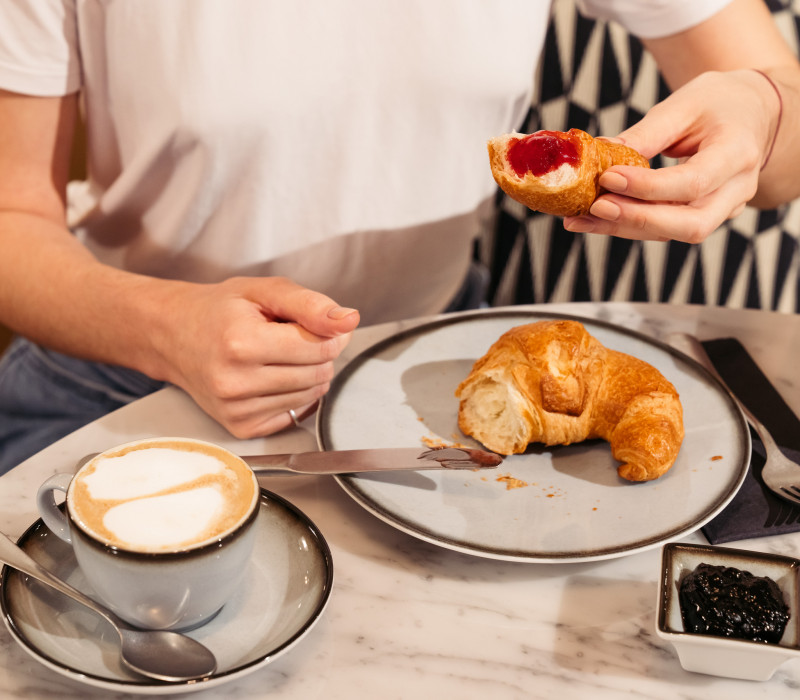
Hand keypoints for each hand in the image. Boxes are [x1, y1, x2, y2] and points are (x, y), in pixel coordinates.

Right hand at [152, 276, 359, 438]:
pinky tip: (270, 376)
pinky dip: (293, 394)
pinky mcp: (241, 427)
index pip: (320, 347)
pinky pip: (294, 413)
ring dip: (307, 373)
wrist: (173, 336)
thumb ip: (310, 304)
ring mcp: (236, 409)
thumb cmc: (219, 310)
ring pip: (311, 395)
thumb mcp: (264, 291)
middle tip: (290, 337)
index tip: (314, 322)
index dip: (329, 332)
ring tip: (276, 355)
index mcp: (242, 342)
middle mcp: (236, 382)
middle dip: (318, 352)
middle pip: (318, 373)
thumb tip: (349, 321)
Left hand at [563, 70, 777, 241]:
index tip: (608, 178)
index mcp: (738, 153)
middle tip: (595, 208)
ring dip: (622, 229)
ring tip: (579, 219)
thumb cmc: (721, 103)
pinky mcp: (702, 216)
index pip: (694, 182)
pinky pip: (663, 229)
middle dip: (638, 220)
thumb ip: (646, 133)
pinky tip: (591, 220)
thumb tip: (601, 151)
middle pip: (691, 224)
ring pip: (673, 234)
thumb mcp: (685, 104)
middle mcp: (736, 189)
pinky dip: (626, 226)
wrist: (752, 114)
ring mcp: (723, 208)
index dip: (649, 187)